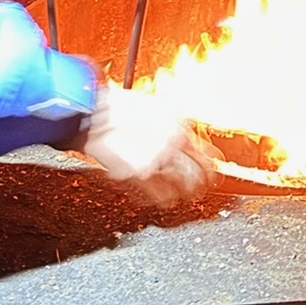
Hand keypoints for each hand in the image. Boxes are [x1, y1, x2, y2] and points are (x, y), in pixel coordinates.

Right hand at [77, 86, 217, 209]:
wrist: (93, 112)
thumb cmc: (119, 106)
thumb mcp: (157, 106)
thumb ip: (175, 124)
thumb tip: (187, 137)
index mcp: (179, 127)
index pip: (209, 156)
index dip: (212, 167)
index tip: (212, 172)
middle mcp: (172, 145)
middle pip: (198, 177)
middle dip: (200, 185)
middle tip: (199, 188)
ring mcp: (155, 161)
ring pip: (179, 190)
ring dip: (181, 195)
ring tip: (180, 196)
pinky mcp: (137, 175)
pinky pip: (156, 196)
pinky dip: (159, 199)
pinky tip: (158, 197)